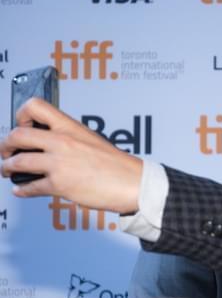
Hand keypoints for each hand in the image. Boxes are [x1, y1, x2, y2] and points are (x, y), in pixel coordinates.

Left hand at [0, 98, 142, 213]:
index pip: (35, 107)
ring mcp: (59, 163)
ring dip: (7, 168)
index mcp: (71, 128)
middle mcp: (62, 142)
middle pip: (18, 136)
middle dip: (6, 145)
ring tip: (8, 171)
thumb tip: (53, 147)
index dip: (21, 115)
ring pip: (18, 162)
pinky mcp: (59, 184)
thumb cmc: (118, 166)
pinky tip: (22, 190)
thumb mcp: (92, 141)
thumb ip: (71, 140)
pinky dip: (22, 190)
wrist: (132, 182)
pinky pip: (31, 186)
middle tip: (6, 151)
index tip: (22, 126)